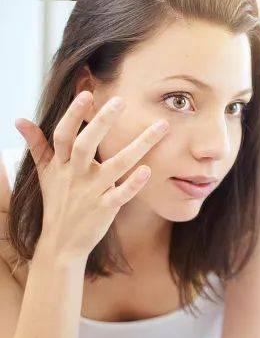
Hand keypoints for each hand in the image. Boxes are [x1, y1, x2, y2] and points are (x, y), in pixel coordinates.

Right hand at [14, 90, 168, 261]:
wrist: (60, 243)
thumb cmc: (58, 202)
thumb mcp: (45, 173)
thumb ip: (37, 145)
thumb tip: (19, 119)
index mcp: (61, 164)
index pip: (63, 135)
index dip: (73, 115)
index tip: (86, 94)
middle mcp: (75, 175)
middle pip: (85, 145)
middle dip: (101, 122)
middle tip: (121, 101)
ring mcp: (90, 193)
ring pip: (115, 165)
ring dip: (139, 145)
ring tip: (161, 127)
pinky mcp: (105, 209)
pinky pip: (120, 195)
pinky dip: (133, 184)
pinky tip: (148, 170)